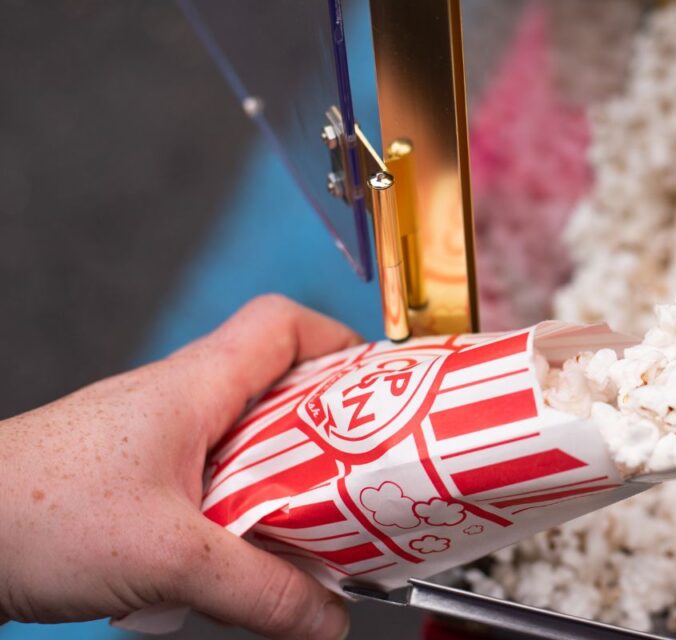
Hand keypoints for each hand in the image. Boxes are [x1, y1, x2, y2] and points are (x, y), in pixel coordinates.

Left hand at [0, 295, 359, 638]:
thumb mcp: (170, 558)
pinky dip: (236, 527)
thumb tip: (328, 619)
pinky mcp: (133, 485)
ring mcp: (154, 443)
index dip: (342, 345)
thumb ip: (262, 591)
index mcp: (195, 384)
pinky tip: (233, 573)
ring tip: (307, 541)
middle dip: (330, 441)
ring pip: (249, 452)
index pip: (285, 324)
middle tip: (365, 487)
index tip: (381, 395)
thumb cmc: (30, 513)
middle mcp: (179, 402)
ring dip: (282, 494)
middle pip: (281, 394)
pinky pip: (212, 492)